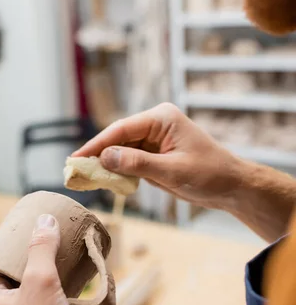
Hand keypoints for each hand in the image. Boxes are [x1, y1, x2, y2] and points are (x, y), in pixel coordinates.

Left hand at [0, 214, 90, 304]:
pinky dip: (53, 291)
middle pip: (12, 272)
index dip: (12, 244)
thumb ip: (41, 248)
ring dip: (46, 273)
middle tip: (51, 238)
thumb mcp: (41, 282)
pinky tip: (71, 280)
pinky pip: (40, 304)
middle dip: (33, 256)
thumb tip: (45, 220)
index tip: (31, 229)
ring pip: (28, 288)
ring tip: (63, 254)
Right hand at [74, 104, 243, 209]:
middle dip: (97, 155)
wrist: (230, 186)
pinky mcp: (154, 155)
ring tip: (83, 177)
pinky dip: (118, 171)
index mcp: (161, 118)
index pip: (121, 129)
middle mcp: (155, 124)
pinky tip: (104, 181)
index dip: (96, 145)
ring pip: (121, 150)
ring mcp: (154, 140)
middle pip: (117, 138)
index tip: (76, 158)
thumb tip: (104, 158)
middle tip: (73, 170)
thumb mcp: (172, 171)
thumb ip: (137, 163)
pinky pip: (129, 161)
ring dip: (105, 164)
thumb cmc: (209, 174)